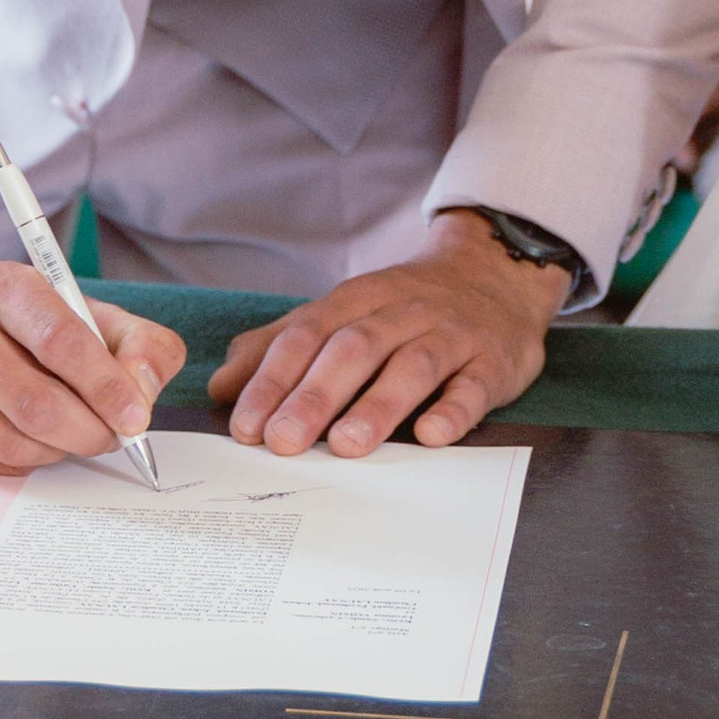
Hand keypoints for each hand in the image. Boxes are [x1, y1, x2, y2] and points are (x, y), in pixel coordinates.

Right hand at [0, 249, 185, 472]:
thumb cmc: (33, 324)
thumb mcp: (92, 315)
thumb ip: (140, 345)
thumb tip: (142, 392)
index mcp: (3, 286)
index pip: (60, 341)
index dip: (106, 386)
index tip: (136, 417)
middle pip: (36, 403)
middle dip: (89, 432)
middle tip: (113, 437)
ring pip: (15, 441)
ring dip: (62, 450)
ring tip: (76, 432)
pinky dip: (30, 459)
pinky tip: (38, 436)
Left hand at [208, 210, 565, 458]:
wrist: (496, 273)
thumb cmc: (406, 306)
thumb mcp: (344, 312)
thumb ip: (282, 344)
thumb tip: (222, 387)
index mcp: (357, 299)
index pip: (306, 335)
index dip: (273, 379)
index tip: (245, 426)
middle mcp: (400, 312)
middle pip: (352, 348)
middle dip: (314, 395)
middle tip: (282, 441)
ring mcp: (449, 335)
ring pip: (411, 364)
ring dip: (377, 405)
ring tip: (345, 445)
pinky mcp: (491, 362)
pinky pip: (473, 385)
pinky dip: (453, 409)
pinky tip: (431, 435)